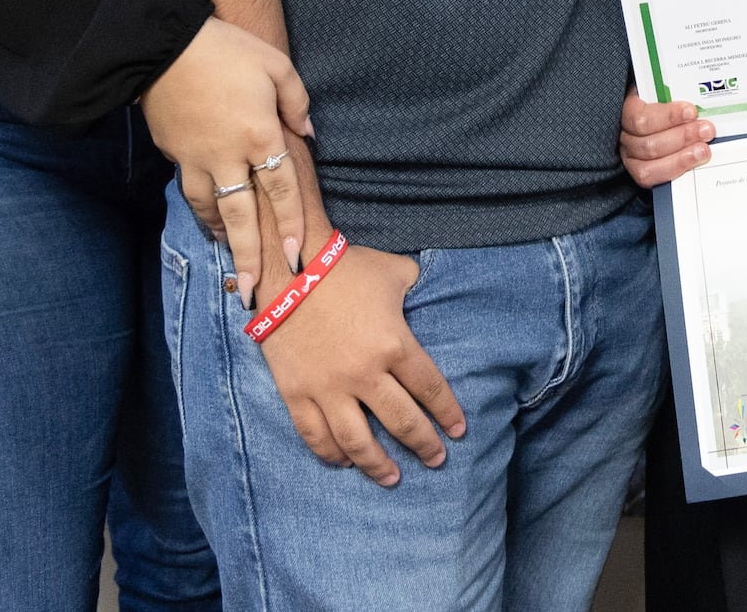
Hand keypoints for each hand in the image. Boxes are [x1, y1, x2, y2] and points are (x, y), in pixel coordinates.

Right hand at [141, 15, 313, 306]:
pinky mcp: (174, 153)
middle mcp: (227, 156)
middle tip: (250, 292)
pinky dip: (201, 210)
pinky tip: (208, 218)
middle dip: (248, 258)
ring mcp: (196, 158)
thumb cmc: (226, 49)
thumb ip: (296, 103)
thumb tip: (308, 135)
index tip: (297, 256)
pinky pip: (191, 189)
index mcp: (258, 134)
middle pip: (242, 217)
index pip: (282, 189)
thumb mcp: (275, 65)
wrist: (161, 44)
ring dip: (222, 237)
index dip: (291, 224)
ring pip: (210, 210)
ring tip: (231, 259)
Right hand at [248, 188, 464, 483]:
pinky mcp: (297, 393)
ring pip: (358, 441)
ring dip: (379, 465)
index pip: (430, 389)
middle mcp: (365, 374)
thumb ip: (416, 287)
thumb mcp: (393, 271)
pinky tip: (344, 463)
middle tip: (437, 460)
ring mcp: (328, 388)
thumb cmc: (345, 268)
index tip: (458, 431)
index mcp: (394, 345)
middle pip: (402, 422)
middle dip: (424, 445)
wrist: (288, 268)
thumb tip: (429, 291)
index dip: (448, 413)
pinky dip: (331, 454)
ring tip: (393, 478)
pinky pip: (315, 435)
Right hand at [620, 89, 714, 186]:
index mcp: (628, 109)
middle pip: (648, 144)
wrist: (658, 114)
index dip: (668, 116)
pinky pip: (654, 178)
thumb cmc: (662, 99)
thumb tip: (698, 95)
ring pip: (649, 165)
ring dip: (682, 157)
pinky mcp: (640, 172)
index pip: (640, 117)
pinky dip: (675, 170)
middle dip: (682, 137)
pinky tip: (693, 161)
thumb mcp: (665, 89)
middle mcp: (625, 135)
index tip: (691, 111)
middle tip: (706, 130)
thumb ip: (675, 92)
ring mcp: (630, 156)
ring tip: (703, 149)